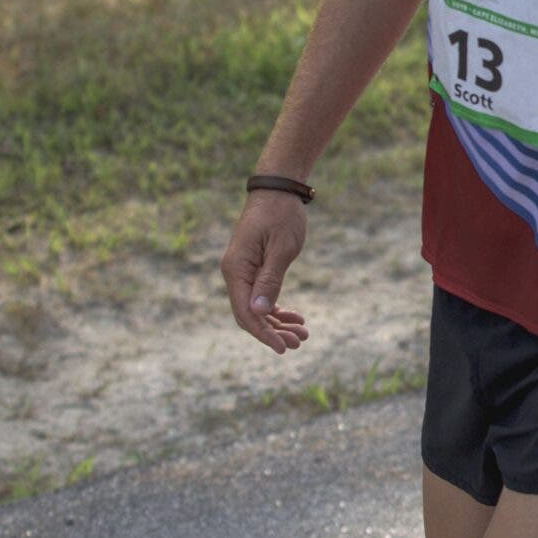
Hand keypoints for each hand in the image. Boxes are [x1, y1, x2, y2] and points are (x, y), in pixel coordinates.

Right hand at [220, 193, 309, 353]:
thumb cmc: (281, 215)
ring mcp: (243, 271)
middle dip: (273, 331)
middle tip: (300, 341)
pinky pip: (261, 296)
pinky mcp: (253, 268)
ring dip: (278, 322)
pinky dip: (276, 308)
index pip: (245, 312)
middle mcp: (235, 273)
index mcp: (237, 269)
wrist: (279, 190)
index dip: (263, 333)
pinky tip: (296, 317)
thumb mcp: (281, 249)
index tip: (283, 347)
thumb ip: (270, 280)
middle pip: (250, 314)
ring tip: (303, 333)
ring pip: (257, 308)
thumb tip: (259, 311)